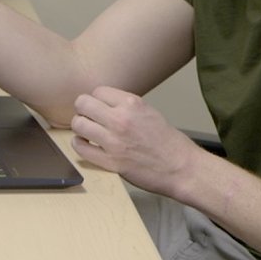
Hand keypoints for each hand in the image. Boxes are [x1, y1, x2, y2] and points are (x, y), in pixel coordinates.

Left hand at [68, 86, 197, 194]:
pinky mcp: (111, 162)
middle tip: (88, 118)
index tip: (98, 107)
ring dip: (80, 128)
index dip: (96, 100)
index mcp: (132, 104)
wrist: (182, 168)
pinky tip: (86, 145)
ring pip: (78, 124)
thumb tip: (102, 103)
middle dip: (83, 110)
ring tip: (87, 132)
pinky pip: (81, 148)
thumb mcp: (149, 112)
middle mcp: (121, 119)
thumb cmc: (168, 142)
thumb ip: (125, 106)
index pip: (97, 91)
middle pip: (83, 104)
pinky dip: (80, 145)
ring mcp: (114, 141)